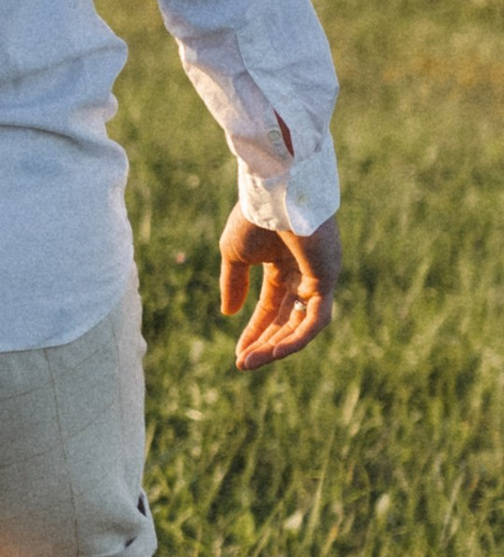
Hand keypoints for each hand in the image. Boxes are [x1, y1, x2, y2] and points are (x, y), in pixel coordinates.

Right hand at [220, 207, 340, 371]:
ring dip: (278, 346)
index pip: (272, 306)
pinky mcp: (328, 279)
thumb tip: (229, 313)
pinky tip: (275, 352)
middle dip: (265, 343)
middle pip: (287, 319)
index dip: (255, 330)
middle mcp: (305, 272)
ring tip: (251, 361)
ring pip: (302, 324)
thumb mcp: (234, 254)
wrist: (275, 193)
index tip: (239, 353)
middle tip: (243, 364)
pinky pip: (316, 319)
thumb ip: (233, 283)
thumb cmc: (255, 216)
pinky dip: (297, 338)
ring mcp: (319, 276)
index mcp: (284, 263)